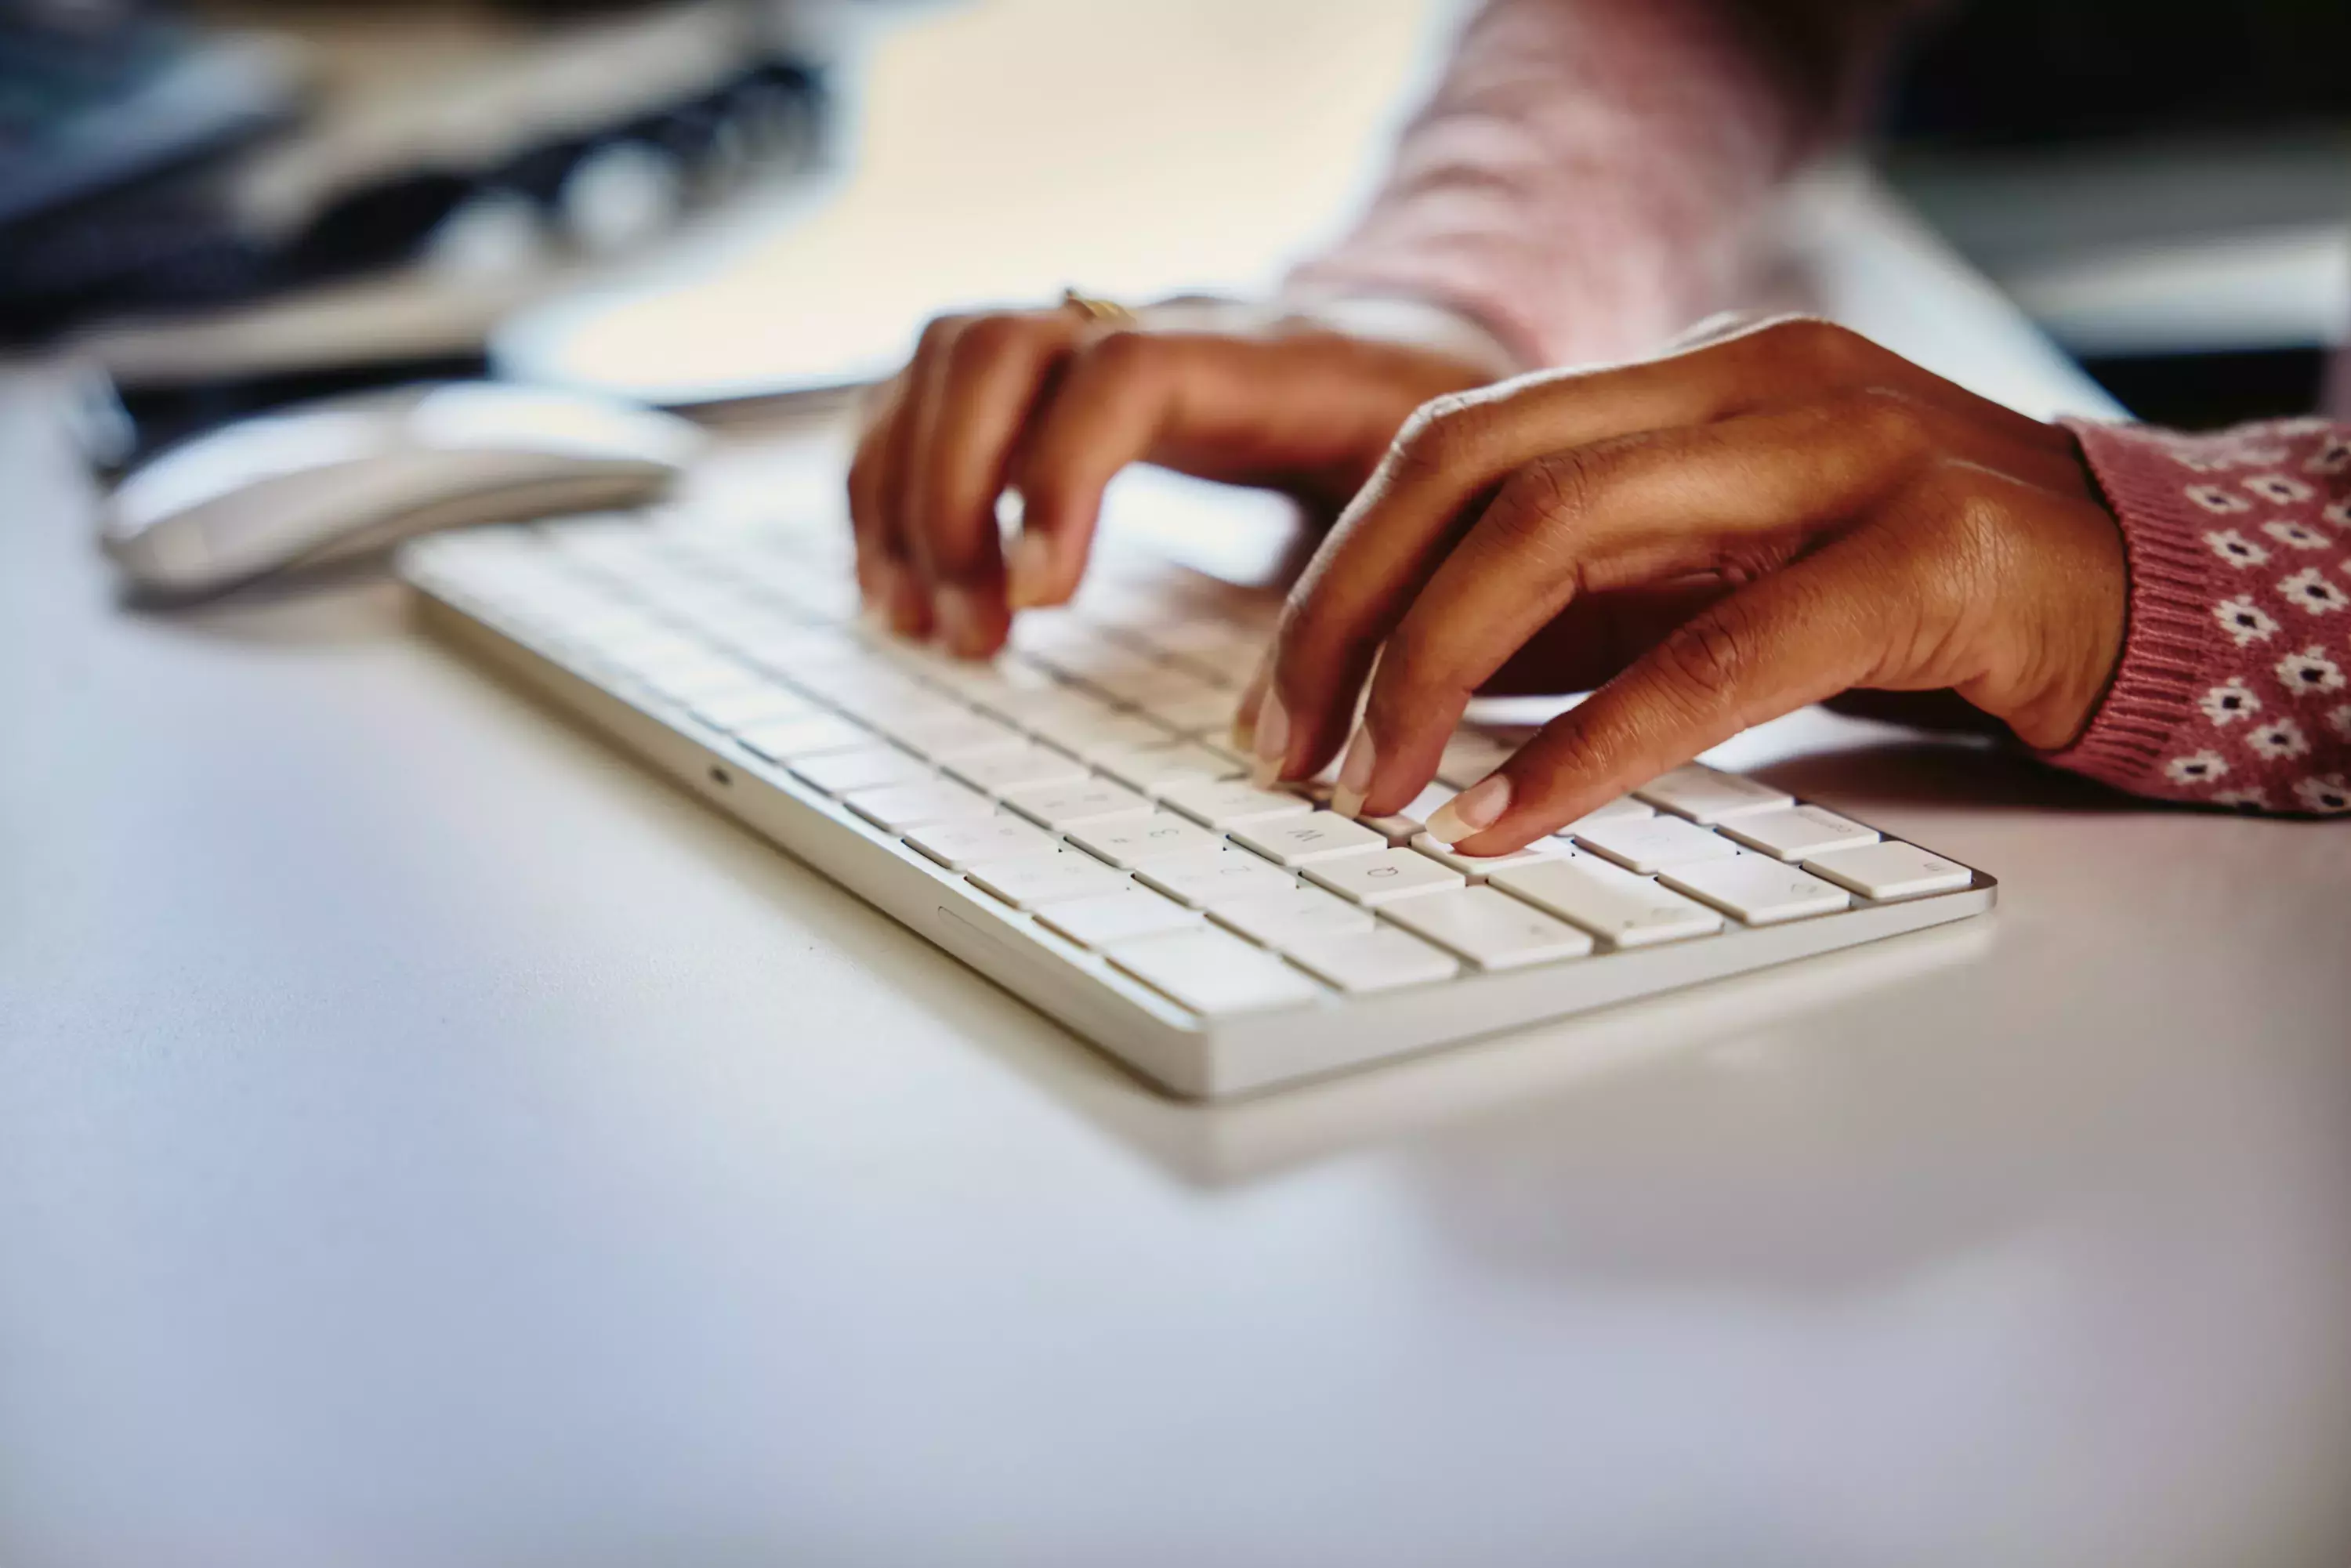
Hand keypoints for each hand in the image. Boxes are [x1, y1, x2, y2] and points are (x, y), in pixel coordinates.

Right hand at [846, 298, 1500, 655]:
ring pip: (945, 360)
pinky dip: (889, 483)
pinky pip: (927, 391)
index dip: (1060, 476)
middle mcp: (1153, 322)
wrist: (1410, 345)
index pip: (1125, 370)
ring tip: (921, 623)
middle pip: (993, 346)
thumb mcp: (1430, 505)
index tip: (1042, 601)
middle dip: (951, 498)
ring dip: (905, 494)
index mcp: (1260, 358)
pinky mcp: (1046, 376)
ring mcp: (1089, 337)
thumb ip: (1365, 595)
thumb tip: (1275, 739)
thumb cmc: (1418, 438)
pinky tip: (901, 582)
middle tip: (977, 637)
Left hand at [1243, 317, 2128, 853]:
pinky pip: (1712, 657)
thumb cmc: (1917, 587)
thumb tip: (1408, 686)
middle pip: (1475, 463)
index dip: (1340, 570)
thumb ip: (1592, 597)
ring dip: (1431, 669)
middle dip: (1348, 614)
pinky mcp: (1926, 560)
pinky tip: (1503, 818)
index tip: (1281, 697)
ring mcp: (1844, 452)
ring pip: (1562, 526)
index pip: (1458, 437)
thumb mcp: (1728, 566)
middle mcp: (1752, 381)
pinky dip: (1584, 747)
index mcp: (1692, 376)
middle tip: (1293, 752)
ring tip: (1376, 789)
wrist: (2149, 588)